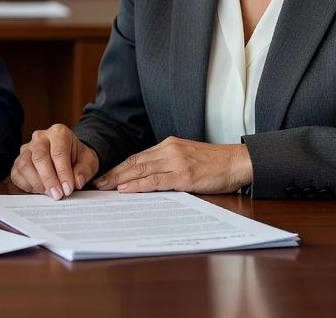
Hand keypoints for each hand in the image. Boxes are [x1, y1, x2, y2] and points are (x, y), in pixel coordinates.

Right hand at [10, 124, 99, 199]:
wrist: (69, 155)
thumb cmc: (78, 158)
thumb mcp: (89, 162)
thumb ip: (85, 170)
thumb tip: (76, 181)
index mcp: (59, 132)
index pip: (58, 152)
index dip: (63, 172)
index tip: (68, 189)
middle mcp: (40, 137)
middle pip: (39, 157)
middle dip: (49, 179)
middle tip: (58, 195)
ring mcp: (26, 148)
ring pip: (25, 165)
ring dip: (37, 183)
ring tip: (49, 193)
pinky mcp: (18, 160)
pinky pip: (17, 174)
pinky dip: (26, 185)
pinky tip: (39, 190)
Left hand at [93, 137, 251, 194]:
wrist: (238, 162)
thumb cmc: (215, 163)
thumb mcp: (187, 156)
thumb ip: (169, 163)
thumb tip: (148, 177)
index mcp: (169, 145)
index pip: (138, 157)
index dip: (120, 167)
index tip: (105, 176)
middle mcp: (169, 150)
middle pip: (135, 162)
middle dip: (114, 174)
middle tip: (97, 184)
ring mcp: (176, 162)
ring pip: (141, 170)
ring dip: (120, 180)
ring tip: (105, 188)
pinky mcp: (184, 175)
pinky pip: (156, 180)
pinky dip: (138, 186)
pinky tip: (126, 190)